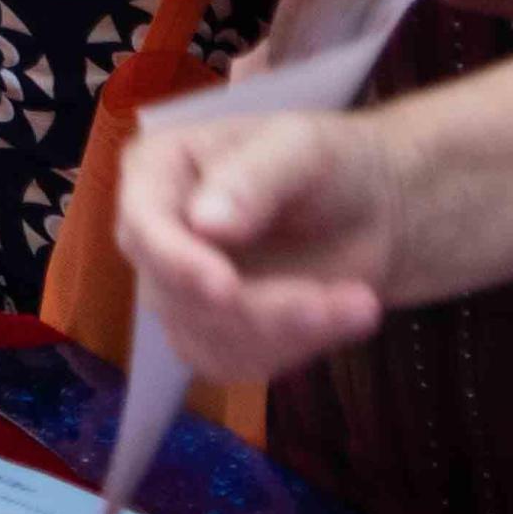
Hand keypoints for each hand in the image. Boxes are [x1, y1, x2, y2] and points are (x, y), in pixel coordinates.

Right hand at [121, 97, 414, 390]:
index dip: (176, 261)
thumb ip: (253, 176)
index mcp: (158, 170)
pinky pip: (235, 363)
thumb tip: (204, 224)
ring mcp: (178, 291)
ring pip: (208, 340)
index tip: (226, 288)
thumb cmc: (328, 164)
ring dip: (290, 333)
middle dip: (264, 308)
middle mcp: (156, 235)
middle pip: (178, 296)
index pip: (143, 224)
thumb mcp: (302, 149)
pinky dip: (295, 349)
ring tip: (361, 302)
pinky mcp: (210, 337)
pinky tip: (341, 316)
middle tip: (357, 301)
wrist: (370, 213)